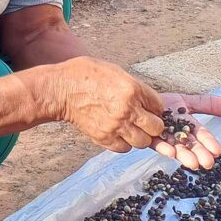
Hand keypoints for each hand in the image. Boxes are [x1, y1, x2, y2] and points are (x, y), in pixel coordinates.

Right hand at [51, 57, 165, 152]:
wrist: (61, 90)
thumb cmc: (86, 75)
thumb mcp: (116, 72)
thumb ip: (135, 87)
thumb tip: (148, 101)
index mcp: (133, 90)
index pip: (159, 106)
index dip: (155, 108)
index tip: (149, 108)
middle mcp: (127, 110)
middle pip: (156, 128)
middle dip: (153, 125)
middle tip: (144, 121)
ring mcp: (116, 126)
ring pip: (143, 142)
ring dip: (140, 136)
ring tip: (131, 128)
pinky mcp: (104, 138)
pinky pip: (125, 148)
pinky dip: (125, 143)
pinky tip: (119, 133)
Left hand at [151, 92, 220, 170]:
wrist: (140, 101)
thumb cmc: (164, 104)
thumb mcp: (187, 101)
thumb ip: (207, 104)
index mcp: (187, 126)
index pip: (200, 134)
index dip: (209, 142)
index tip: (217, 151)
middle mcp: (177, 134)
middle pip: (189, 144)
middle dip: (199, 153)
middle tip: (207, 163)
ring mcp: (163, 138)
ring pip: (175, 147)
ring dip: (184, 155)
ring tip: (193, 163)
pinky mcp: (149, 138)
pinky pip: (156, 143)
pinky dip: (164, 147)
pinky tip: (171, 151)